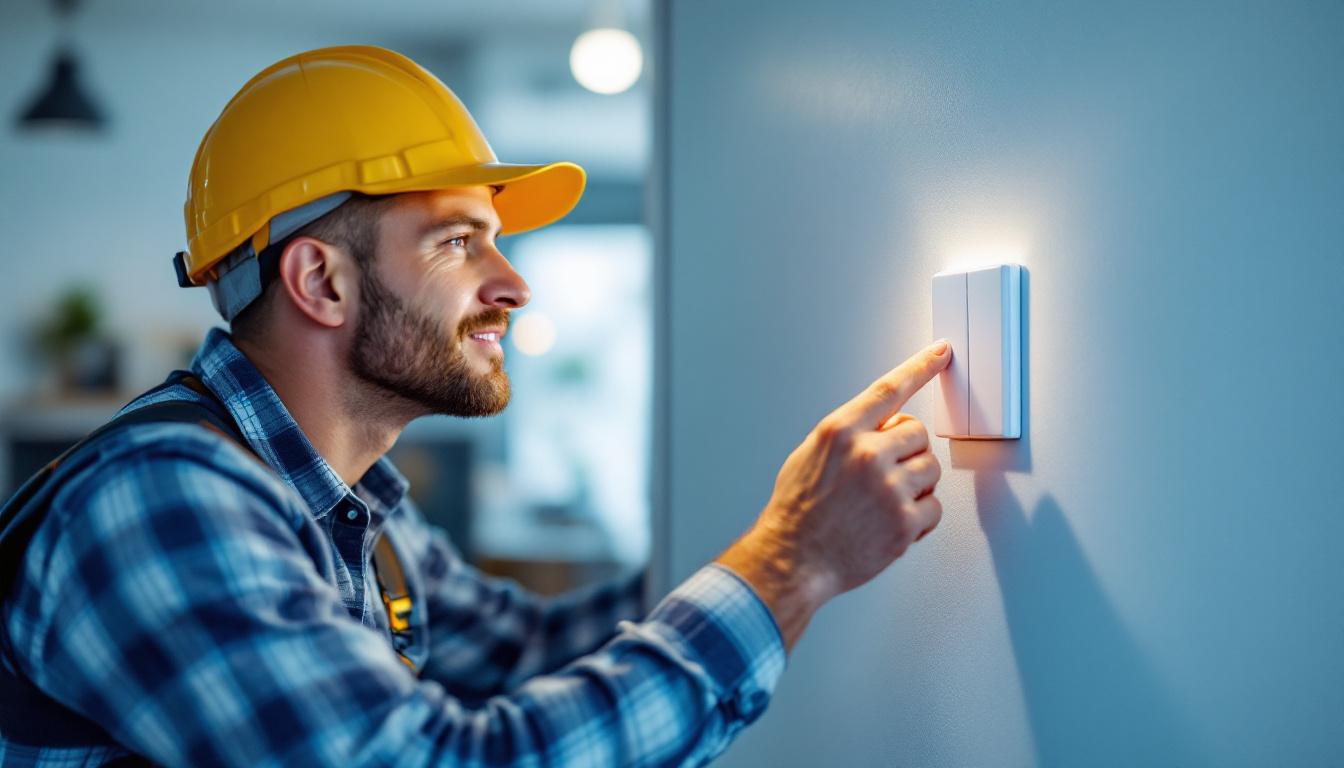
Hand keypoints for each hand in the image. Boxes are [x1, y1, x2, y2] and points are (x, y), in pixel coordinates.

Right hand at [715, 340, 951, 649]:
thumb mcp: (810, 455)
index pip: (888, 390)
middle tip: (886, 472)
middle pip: (917, 432)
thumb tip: (883, 426)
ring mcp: (887, 489)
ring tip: (885, 501)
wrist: (792, 560)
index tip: (941, 353)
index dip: (919, 367)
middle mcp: (866, 455)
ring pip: (930, 469)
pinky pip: (934, 508)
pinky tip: (891, 523)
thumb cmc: (797, 511)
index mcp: (840, 432)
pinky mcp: (903, 523)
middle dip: (907, 450)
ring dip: (916, 484)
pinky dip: (919, 517)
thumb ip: (848, 435)